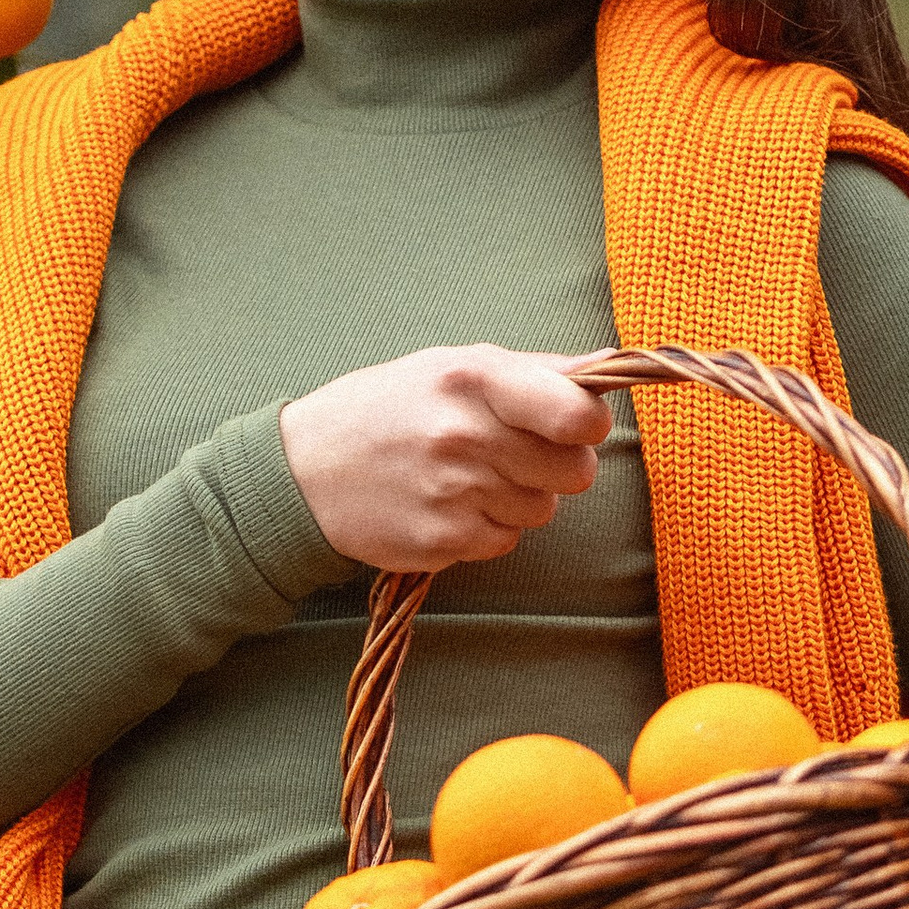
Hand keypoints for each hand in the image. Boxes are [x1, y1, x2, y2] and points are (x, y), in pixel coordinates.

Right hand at [280, 345, 611, 569]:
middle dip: (556, 465)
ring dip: (518, 498)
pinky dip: (485, 527)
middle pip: (574, 470)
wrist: (303, 473)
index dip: (588, 423)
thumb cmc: (386, 410)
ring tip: (467, 477)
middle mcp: (464, 435)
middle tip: (512, 453)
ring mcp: (453, 493)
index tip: (576, 425)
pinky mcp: (441, 540)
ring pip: (542, 510)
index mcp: (472, 379)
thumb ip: (531, 372)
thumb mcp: (448, 367)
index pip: (577, 413)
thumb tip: (605, 371)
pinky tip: (447, 505)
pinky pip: (505, 541)